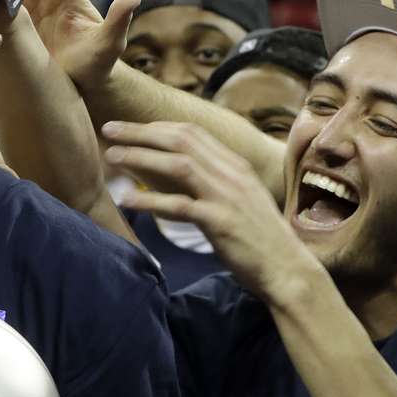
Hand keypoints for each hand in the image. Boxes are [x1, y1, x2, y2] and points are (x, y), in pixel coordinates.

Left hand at [101, 119, 316, 300]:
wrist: (288, 270)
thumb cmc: (257, 238)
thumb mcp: (235, 200)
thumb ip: (208, 182)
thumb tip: (167, 172)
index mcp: (236, 165)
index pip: (192, 132)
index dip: (156, 126)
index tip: (128, 128)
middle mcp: (232, 173)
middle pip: (181, 139)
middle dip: (140, 132)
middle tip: (108, 129)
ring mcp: (228, 196)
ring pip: (178, 165)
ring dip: (140, 157)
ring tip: (111, 157)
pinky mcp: (221, 222)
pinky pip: (179, 206)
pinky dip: (150, 201)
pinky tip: (126, 201)